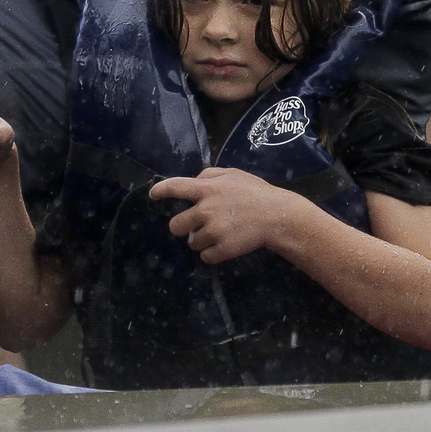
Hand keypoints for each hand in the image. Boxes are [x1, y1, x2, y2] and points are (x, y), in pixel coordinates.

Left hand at [149, 168, 308, 265]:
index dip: (160, 191)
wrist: (277, 216)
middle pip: (176, 225)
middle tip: (197, 226)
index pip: (175, 187)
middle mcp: (205, 210)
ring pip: (191, 243)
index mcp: (207, 189)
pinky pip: (206, 257)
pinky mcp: (222, 249)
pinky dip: (213, 254)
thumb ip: (210, 175)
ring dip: (201, 241)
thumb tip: (194, 180)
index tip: (153, 195)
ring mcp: (213, 231)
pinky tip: (225, 246)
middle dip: (183, 227)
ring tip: (219, 235)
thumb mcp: (233, 174)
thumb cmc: (256, 193)